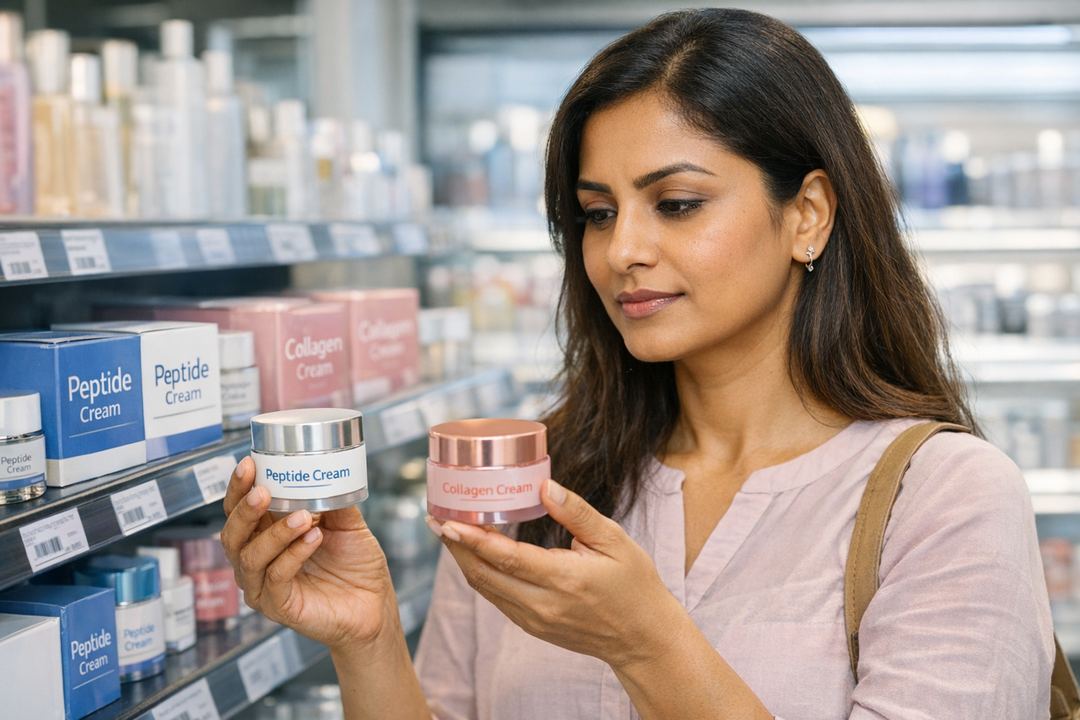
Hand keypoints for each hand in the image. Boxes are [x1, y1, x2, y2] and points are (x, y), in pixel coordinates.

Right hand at [220, 457, 396, 649]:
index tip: (249, 464)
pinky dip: (293, 555)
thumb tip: (326, 471)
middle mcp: (258, 561)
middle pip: (232, 534)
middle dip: (244, 510)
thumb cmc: (356, 565)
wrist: (375, 604)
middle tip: (263, 491)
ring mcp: (264, 586)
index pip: (239, 510)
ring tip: (304, 517)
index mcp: (266, 535)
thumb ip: (333, 500)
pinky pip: (276, 577)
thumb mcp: (347, 524)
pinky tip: (314, 538)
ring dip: (276, 533)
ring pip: (251, 557)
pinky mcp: (279, 606)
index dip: (238, 488)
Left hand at [429, 479, 686, 670]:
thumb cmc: (635, 585)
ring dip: (463, 560)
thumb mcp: (614, 541)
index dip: (471, 539)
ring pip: (485, 588)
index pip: (506, 558)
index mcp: (563, 580)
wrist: (643, 639)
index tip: (446, 520)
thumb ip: (577, 513)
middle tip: (435, 516)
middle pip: (483, 574)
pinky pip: (497, 598)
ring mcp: (534, 620)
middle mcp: (542, 604)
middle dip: (455, 546)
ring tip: (448, 529)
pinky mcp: (533, 627)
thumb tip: (544, 486)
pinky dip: (481, 574)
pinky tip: (475, 553)